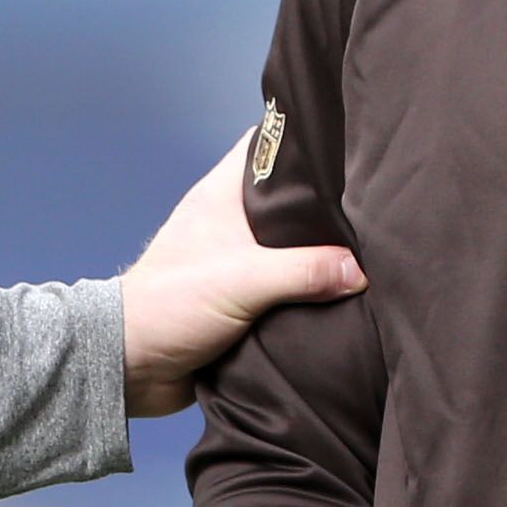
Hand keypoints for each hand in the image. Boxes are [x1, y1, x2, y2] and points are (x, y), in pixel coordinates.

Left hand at [119, 134, 364, 416]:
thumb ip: (304, 271)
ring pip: (292, 246)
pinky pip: (288, 289)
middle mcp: (230, 222)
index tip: (345, 142)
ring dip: (321, 256)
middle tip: (372, 205)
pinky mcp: (243, 301)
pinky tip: (345, 298)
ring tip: (372, 251)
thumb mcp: (243, 281)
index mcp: (222, 196)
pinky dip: (310, 294)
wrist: (133, 367)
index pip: (265, 145)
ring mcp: (237, 261)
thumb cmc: (168, 307)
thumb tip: (359, 270)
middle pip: (289, 199)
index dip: (301, 139)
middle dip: (326, 205)